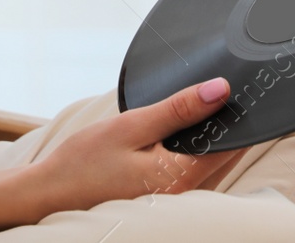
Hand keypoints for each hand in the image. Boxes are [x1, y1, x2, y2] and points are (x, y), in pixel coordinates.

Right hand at [14, 76, 247, 217]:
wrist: (51, 195)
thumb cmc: (84, 163)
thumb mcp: (131, 126)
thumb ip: (177, 109)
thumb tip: (219, 90)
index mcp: (182, 177)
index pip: (232, 144)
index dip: (240, 116)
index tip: (243, 92)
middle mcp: (187, 197)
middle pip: (226, 157)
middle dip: (226, 127)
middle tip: (218, 96)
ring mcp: (177, 204)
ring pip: (213, 168)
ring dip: (211, 142)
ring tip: (195, 114)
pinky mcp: (165, 203)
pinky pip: (195, 177)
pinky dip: (195, 155)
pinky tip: (176, 140)